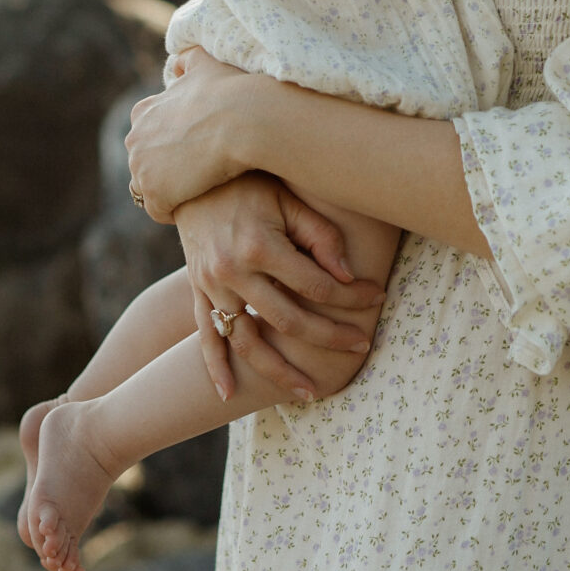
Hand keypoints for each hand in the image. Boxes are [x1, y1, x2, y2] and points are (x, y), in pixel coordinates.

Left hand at [126, 47, 271, 221]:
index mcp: (143, 112)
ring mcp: (141, 168)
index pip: (148, 139)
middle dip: (167, 171)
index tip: (196, 150)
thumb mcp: (205, 64)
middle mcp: (134, 139)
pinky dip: (177, 210)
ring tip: (200, 191)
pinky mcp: (155, 194)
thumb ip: (187, 60)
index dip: (172, 147)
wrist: (244, 120)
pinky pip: (160, 211)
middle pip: (145, 165)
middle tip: (201, 173)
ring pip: (149, 190)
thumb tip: (176, 62)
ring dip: (170, 192)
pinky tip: (200, 202)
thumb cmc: (231, 91)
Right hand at [176, 173, 385, 401]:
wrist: (192, 176)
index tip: (377, 296)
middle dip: (329, 337)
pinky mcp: (198, 291)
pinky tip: (229, 394)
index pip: (315, 285)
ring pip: (248, 341)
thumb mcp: (288, 198)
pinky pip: (205, 336)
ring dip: (277, 372)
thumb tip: (346, 275)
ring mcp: (212, 286)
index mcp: (260, 246)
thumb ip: (319, 235)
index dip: (350, 295)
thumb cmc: (251, 183)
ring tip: (308, 392)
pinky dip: (215, 367)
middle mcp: (233, 272)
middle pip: (288, 320)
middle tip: (362, 346)